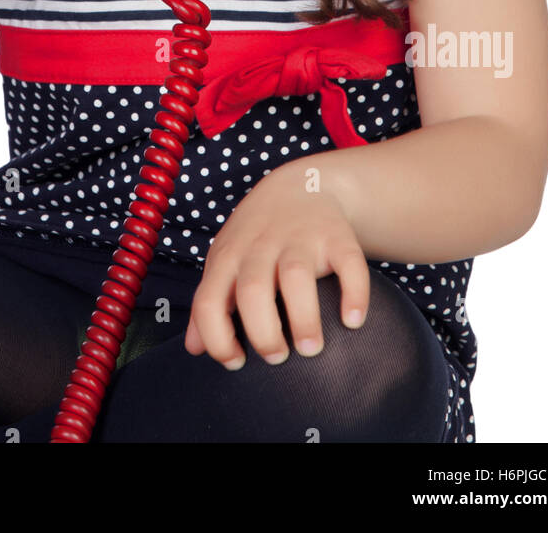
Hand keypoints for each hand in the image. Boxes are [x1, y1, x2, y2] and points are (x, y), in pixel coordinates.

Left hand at [183, 157, 369, 367]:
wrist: (301, 185)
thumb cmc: (257, 235)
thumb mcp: (225, 258)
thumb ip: (209, 302)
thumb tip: (193, 348)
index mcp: (229, 257)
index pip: (209, 301)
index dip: (217, 339)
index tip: (237, 362)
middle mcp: (261, 247)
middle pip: (253, 291)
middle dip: (264, 333)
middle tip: (277, 357)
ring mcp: (300, 239)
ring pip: (296, 277)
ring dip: (303, 319)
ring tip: (311, 348)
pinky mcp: (337, 236)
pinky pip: (348, 264)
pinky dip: (354, 294)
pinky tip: (352, 321)